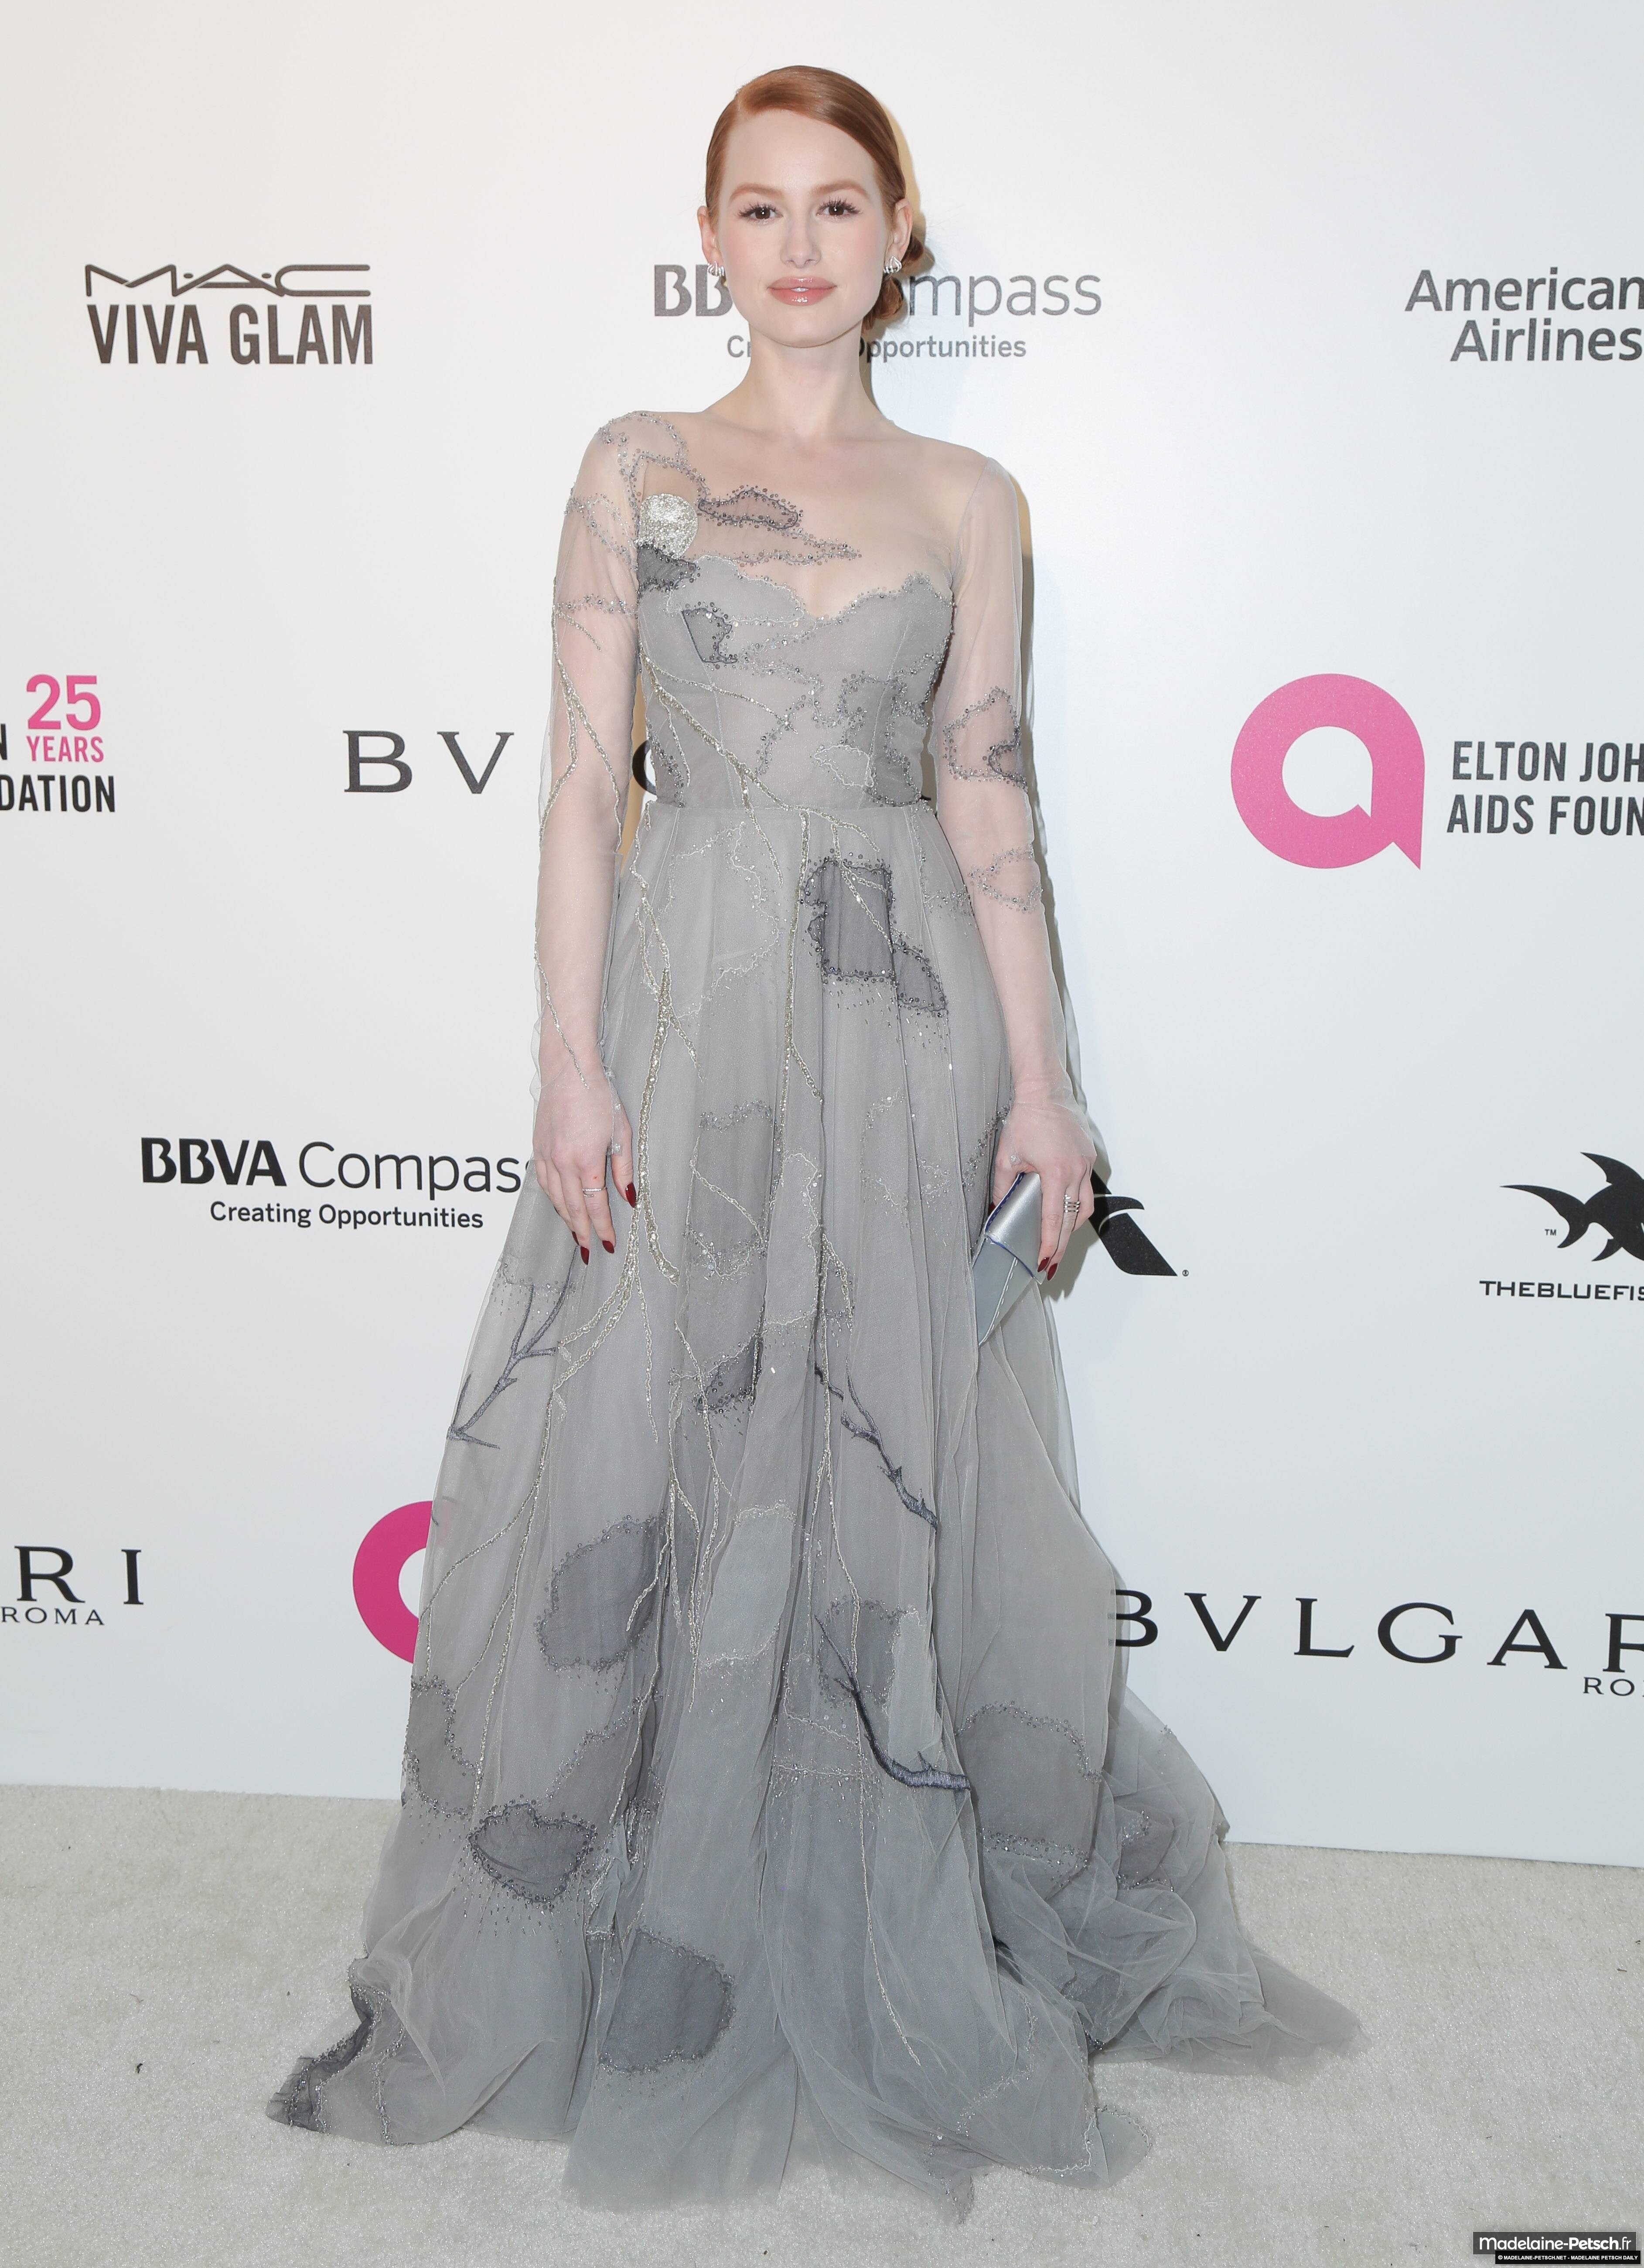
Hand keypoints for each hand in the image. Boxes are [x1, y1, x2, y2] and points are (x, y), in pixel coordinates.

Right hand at [532, 1058, 635, 1262]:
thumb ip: (623, 1168)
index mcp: (585, 1160)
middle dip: (582, 1232)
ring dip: (567, 1218)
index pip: (594, 1205)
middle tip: (589, 1251)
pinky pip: (544, 1183)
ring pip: (555, 1198)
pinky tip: (561, 1205)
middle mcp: (561, 1162)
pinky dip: (553, 1199)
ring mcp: (546, 1156)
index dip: (602, 1227)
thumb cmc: (598, 1096)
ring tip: (577, 1233)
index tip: (608, 1243)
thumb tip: (627, 1197)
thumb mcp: (621, 1132)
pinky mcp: (538, 1148)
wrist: (569, 1072)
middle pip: (572, 1208)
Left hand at [992, 1080, 1100, 1276]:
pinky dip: (1076, 1205)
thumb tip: (998, 1210)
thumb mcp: (1007, 1157)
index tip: (1044, 1260)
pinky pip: (1086, 1190)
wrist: (1045, 1092)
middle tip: (1052, 1263)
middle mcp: (1077, 1170)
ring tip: (1060, 1243)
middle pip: (1073, 1219)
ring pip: (1085, 1207)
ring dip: (1073, 1227)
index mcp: (1056, 1172)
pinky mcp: (1088, 1157)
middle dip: (1062, 1244)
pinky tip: (1065, 1213)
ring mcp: (1086, 1164)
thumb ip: (1003, 1188)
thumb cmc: (1026, 1120)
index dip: (1050, 1243)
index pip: (1055, 1218)